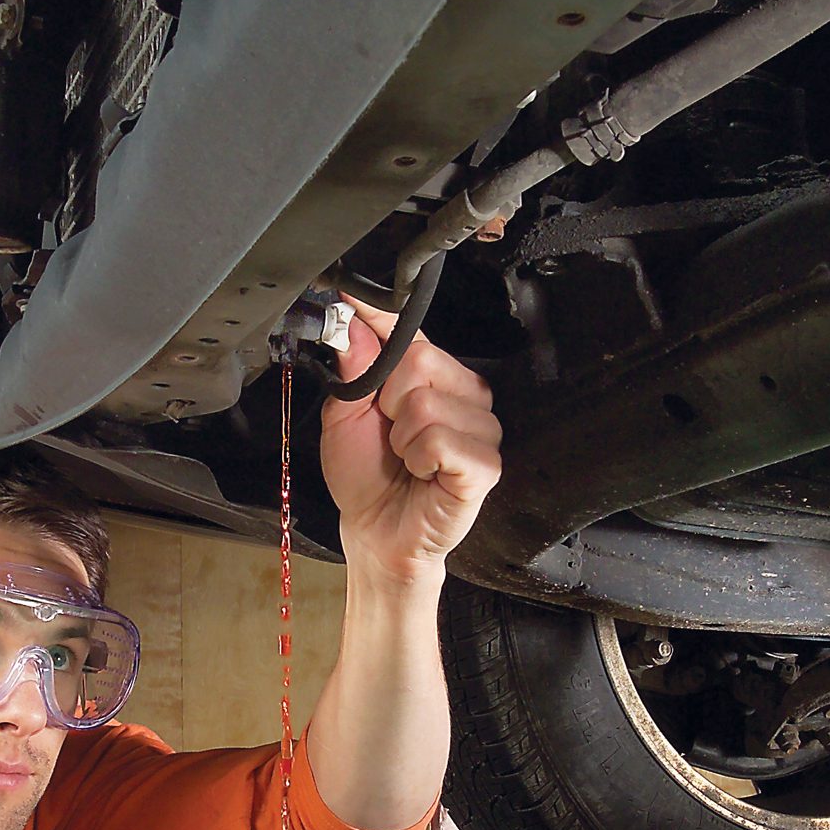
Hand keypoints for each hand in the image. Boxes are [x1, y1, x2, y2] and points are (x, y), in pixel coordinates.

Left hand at [319, 299, 502, 591]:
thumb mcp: (344, 416)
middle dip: (389, 404)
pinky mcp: (486, 463)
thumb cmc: (366, 477)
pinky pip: (442, 440)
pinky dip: (420, 460)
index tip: (352, 297)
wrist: (376, 532)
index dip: (379, 313)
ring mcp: (479, 428)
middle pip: (421, 360)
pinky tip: (425, 474)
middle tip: (391, 437)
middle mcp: (461, 393)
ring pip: (427, 404)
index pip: (409, 325)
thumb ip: (353, 368)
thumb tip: (355, 321)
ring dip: (403, 440)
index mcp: (429, 374)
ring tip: (408, 461)